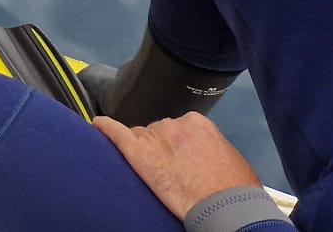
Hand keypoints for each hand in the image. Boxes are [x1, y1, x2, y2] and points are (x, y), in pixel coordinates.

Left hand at [95, 113, 264, 218]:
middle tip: (170, 171)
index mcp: (198, 124)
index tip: (178, 158)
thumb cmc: (234, 190)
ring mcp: (156, 137)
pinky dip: (105, 129)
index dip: (175, 145)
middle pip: (157, 133)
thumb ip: (209, 146)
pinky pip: (115, 133)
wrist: (227, 208)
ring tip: (155, 173)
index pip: (176, 128)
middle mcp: (174, 124)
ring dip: (144, 152)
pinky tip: (97, 126)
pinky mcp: (139, 152)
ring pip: (140, 138)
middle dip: (160, 148)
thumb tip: (203, 152)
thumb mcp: (229, 159)